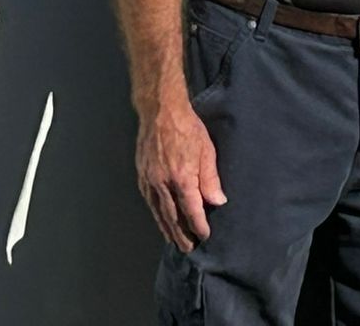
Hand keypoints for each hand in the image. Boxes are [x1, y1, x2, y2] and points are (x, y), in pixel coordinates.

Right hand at [136, 100, 226, 250]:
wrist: (160, 111)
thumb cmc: (188, 128)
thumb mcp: (206, 151)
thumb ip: (210, 179)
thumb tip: (217, 202)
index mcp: (182, 178)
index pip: (191, 210)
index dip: (198, 225)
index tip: (204, 236)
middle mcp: (163, 183)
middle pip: (172, 216)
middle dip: (181, 234)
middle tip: (188, 248)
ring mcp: (150, 180)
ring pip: (158, 211)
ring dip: (166, 228)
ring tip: (174, 240)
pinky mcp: (141, 174)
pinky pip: (149, 200)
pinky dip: (155, 213)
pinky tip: (160, 218)